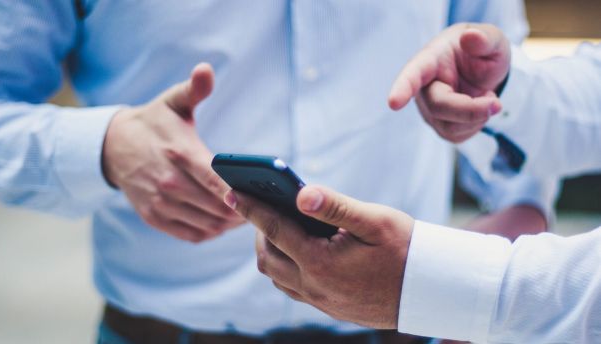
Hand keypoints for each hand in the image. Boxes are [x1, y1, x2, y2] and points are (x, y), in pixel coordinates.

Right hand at [102, 63, 243, 242]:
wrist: (113, 146)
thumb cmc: (154, 123)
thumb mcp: (173, 101)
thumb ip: (194, 89)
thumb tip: (206, 70)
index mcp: (180, 153)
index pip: (217, 181)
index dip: (240, 194)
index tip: (261, 196)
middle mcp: (169, 182)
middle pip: (217, 207)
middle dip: (243, 210)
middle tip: (263, 207)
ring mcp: (160, 203)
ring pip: (207, 224)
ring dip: (230, 224)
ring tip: (248, 215)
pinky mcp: (154, 217)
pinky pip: (191, 235)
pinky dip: (211, 232)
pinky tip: (223, 223)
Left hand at [225, 185, 413, 328]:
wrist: (431, 290)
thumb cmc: (406, 249)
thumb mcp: (374, 220)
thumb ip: (335, 206)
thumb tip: (301, 193)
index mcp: (321, 263)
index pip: (274, 230)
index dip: (251, 209)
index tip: (232, 192)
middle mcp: (315, 287)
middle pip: (267, 258)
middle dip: (258, 231)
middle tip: (260, 206)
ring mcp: (321, 301)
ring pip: (277, 276)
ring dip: (270, 250)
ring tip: (276, 226)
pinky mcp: (329, 308)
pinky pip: (292, 288)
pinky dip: (285, 267)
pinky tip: (297, 250)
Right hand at [388, 23, 510, 142]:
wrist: (483, 71)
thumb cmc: (481, 52)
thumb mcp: (492, 40)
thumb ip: (485, 38)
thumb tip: (471, 37)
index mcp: (430, 60)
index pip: (413, 74)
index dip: (403, 88)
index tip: (394, 103)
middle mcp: (423, 87)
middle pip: (439, 106)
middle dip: (471, 110)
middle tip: (497, 104)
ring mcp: (429, 109)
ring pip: (449, 126)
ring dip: (477, 117)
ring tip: (488, 97)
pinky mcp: (439, 126)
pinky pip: (457, 135)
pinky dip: (477, 124)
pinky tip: (479, 108)